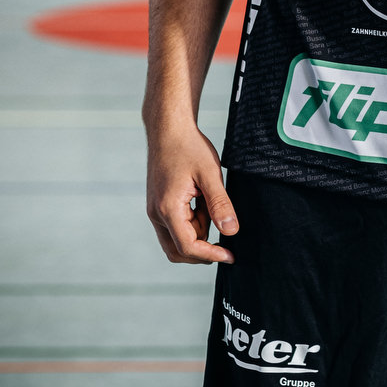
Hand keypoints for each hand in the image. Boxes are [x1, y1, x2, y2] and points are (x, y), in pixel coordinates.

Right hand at [146, 125, 238, 264]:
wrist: (169, 129)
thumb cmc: (189, 147)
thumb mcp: (210, 174)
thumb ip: (220, 204)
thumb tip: (231, 232)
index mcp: (168, 209)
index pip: (187, 247)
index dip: (210, 255)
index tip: (230, 257)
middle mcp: (157, 214)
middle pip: (177, 251)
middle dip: (202, 252)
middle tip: (227, 246)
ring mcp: (155, 210)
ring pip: (176, 239)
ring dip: (199, 234)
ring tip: (212, 204)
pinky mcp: (159, 205)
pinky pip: (176, 225)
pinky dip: (193, 223)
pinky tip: (204, 202)